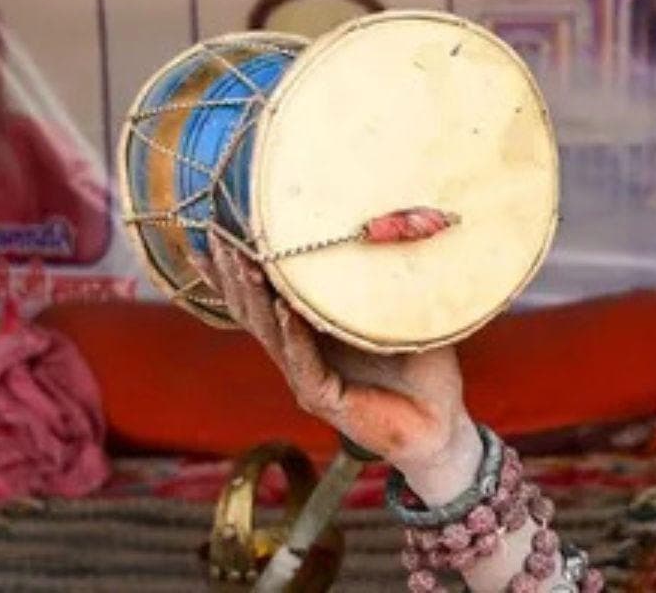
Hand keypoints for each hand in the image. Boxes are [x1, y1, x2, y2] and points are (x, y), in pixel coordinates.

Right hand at [195, 229, 470, 481]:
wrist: (440, 425)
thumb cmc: (425, 370)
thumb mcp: (408, 317)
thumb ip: (393, 283)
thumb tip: (400, 231)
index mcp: (314, 334)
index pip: (267, 297)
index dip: (240, 270)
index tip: (219, 232)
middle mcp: (300, 355)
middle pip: (255, 311)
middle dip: (234, 275)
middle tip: (216, 236)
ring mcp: (306, 378)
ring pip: (270, 334)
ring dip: (255, 297)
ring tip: (243, 263)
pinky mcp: (322, 398)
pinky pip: (303, 362)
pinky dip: (293, 335)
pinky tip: (283, 309)